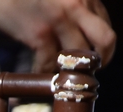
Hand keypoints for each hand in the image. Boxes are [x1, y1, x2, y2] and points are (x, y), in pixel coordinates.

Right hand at [0, 0, 115, 71]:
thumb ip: (70, 8)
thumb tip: (75, 34)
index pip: (104, 25)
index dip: (99, 46)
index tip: (89, 56)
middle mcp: (77, 5)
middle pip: (104, 40)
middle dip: (98, 61)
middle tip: (85, 71)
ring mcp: (60, 20)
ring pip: (78, 56)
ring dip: (68, 71)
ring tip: (57, 74)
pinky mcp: (40, 34)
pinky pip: (48, 62)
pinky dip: (43, 72)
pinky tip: (37, 73)